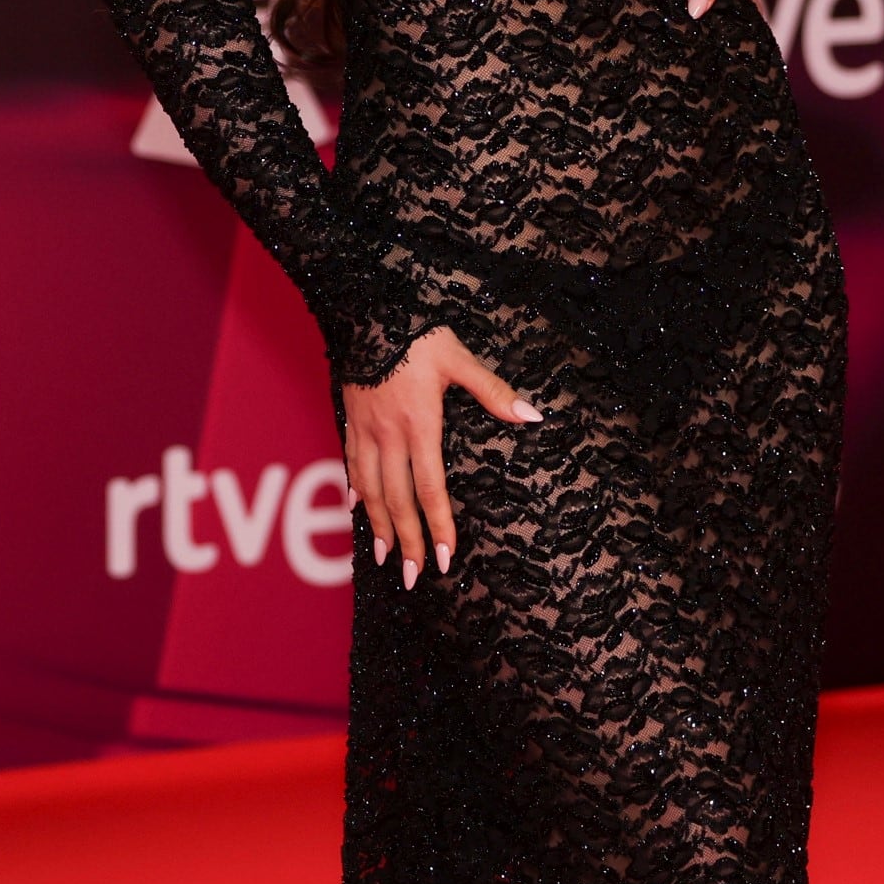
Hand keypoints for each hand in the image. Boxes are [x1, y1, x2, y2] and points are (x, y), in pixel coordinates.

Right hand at [339, 326, 542, 587]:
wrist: (367, 306)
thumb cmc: (418, 332)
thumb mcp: (460, 358)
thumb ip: (493, 391)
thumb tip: (532, 416)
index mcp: (420, 424)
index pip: (430, 489)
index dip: (439, 527)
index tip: (447, 558)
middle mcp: (390, 435)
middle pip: (398, 500)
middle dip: (408, 542)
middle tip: (414, 577)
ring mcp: (367, 430)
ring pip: (370, 490)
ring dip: (379, 527)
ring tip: (386, 558)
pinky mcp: (351, 420)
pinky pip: (351, 465)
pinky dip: (356, 492)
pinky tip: (357, 511)